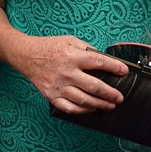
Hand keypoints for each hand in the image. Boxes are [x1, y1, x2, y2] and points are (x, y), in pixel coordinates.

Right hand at [14, 35, 128, 114]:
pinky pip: (70, 108)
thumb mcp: (70, 40)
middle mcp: (66, 72)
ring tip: (110, 105)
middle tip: (120, 97)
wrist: (26, 55)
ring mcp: (59, 86)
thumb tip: (104, 59)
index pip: (98, 62)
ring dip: (100, 104)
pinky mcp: (52, 96)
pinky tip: (91, 109)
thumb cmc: (49, 47)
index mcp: (72, 56)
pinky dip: (83, 111)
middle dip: (110, 93)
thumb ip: (87, 49)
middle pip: (94, 86)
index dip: (114, 67)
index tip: (124, 71)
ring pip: (84, 100)